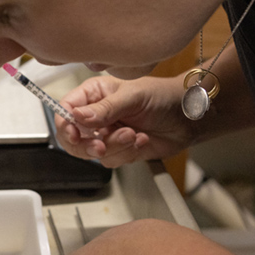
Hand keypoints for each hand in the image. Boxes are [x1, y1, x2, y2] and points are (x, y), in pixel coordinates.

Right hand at [58, 74, 199, 166]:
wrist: (188, 117)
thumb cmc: (162, 96)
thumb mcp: (132, 96)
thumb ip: (104, 108)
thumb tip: (78, 116)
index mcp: (93, 94)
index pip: (66, 110)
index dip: (65, 125)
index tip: (74, 134)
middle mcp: (96, 115)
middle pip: (72, 137)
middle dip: (87, 145)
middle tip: (101, 145)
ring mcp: (107, 134)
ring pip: (92, 152)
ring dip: (115, 146)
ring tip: (133, 134)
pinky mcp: (119, 150)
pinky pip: (111, 160)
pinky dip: (127, 152)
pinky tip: (141, 139)